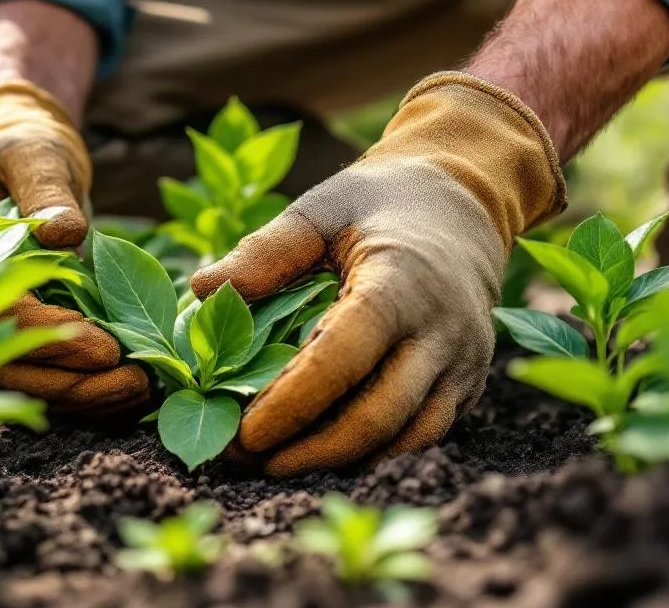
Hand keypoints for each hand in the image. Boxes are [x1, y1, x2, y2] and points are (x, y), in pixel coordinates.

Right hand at [0, 81, 148, 413]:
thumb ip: (45, 190)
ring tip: (141, 390)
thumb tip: (65, 232)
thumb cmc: (23, 151)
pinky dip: (83, 387)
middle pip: (3, 358)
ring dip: (80, 394)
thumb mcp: (34, 155)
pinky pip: (41, 371)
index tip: (103, 345)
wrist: (18, 161)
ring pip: (22, 376)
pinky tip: (130, 391)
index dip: (44, 333)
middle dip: (68, 380)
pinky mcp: (14, 329)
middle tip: (133, 382)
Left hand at [191, 72, 566, 475]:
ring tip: (275, 465)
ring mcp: (462, 362)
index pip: (343, 360)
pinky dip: (373, 455)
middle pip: (377, 416)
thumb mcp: (320, 208)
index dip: (291, 405)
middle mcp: (442, 331)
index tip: (243, 434)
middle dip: (308, 451)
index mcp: (400, 284)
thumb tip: (201, 288)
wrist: (462, 202)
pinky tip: (321, 455)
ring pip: (405, 439)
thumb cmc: (377, 204)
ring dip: (339, 463)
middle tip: (245, 461)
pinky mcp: (467, 383)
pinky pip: (422, 435)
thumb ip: (266, 250)